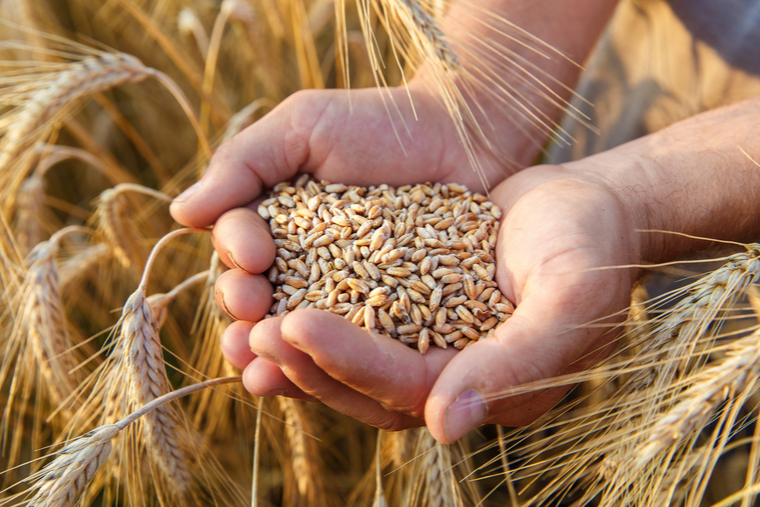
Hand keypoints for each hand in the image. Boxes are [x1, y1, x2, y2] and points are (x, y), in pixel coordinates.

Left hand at [217, 164, 641, 441]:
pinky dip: (317, 304)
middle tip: (252, 331)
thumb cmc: (591, 251)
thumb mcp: (567, 303)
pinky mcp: (413, 303)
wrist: (591, 209)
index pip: (401, 386)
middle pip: (363, 383)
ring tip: (245, 317)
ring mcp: (428, 339)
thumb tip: (445, 426)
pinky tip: (276, 285)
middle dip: (305, 361)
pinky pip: (357, 313)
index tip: (292, 325)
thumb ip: (515, 365)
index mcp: (482, 387)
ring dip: (296, 344)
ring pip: (350, 356)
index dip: (345, 361)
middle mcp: (448, 374)